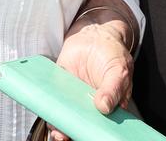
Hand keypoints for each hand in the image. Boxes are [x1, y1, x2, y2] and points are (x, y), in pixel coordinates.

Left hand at [46, 20, 133, 140]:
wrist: (96, 34)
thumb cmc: (112, 54)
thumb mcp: (119, 70)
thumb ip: (113, 88)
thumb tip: (104, 107)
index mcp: (106, 108)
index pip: (98, 128)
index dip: (90, 134)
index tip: (83, 136)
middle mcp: (88, 107)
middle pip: (78, 125)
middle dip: (70, 134)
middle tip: (64, 137)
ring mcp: (72, 98)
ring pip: (63, 117)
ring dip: (57, 126)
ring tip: (56, 131)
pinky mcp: (59, 87)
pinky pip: (51, 100)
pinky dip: (46, 107)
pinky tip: (46, 109)